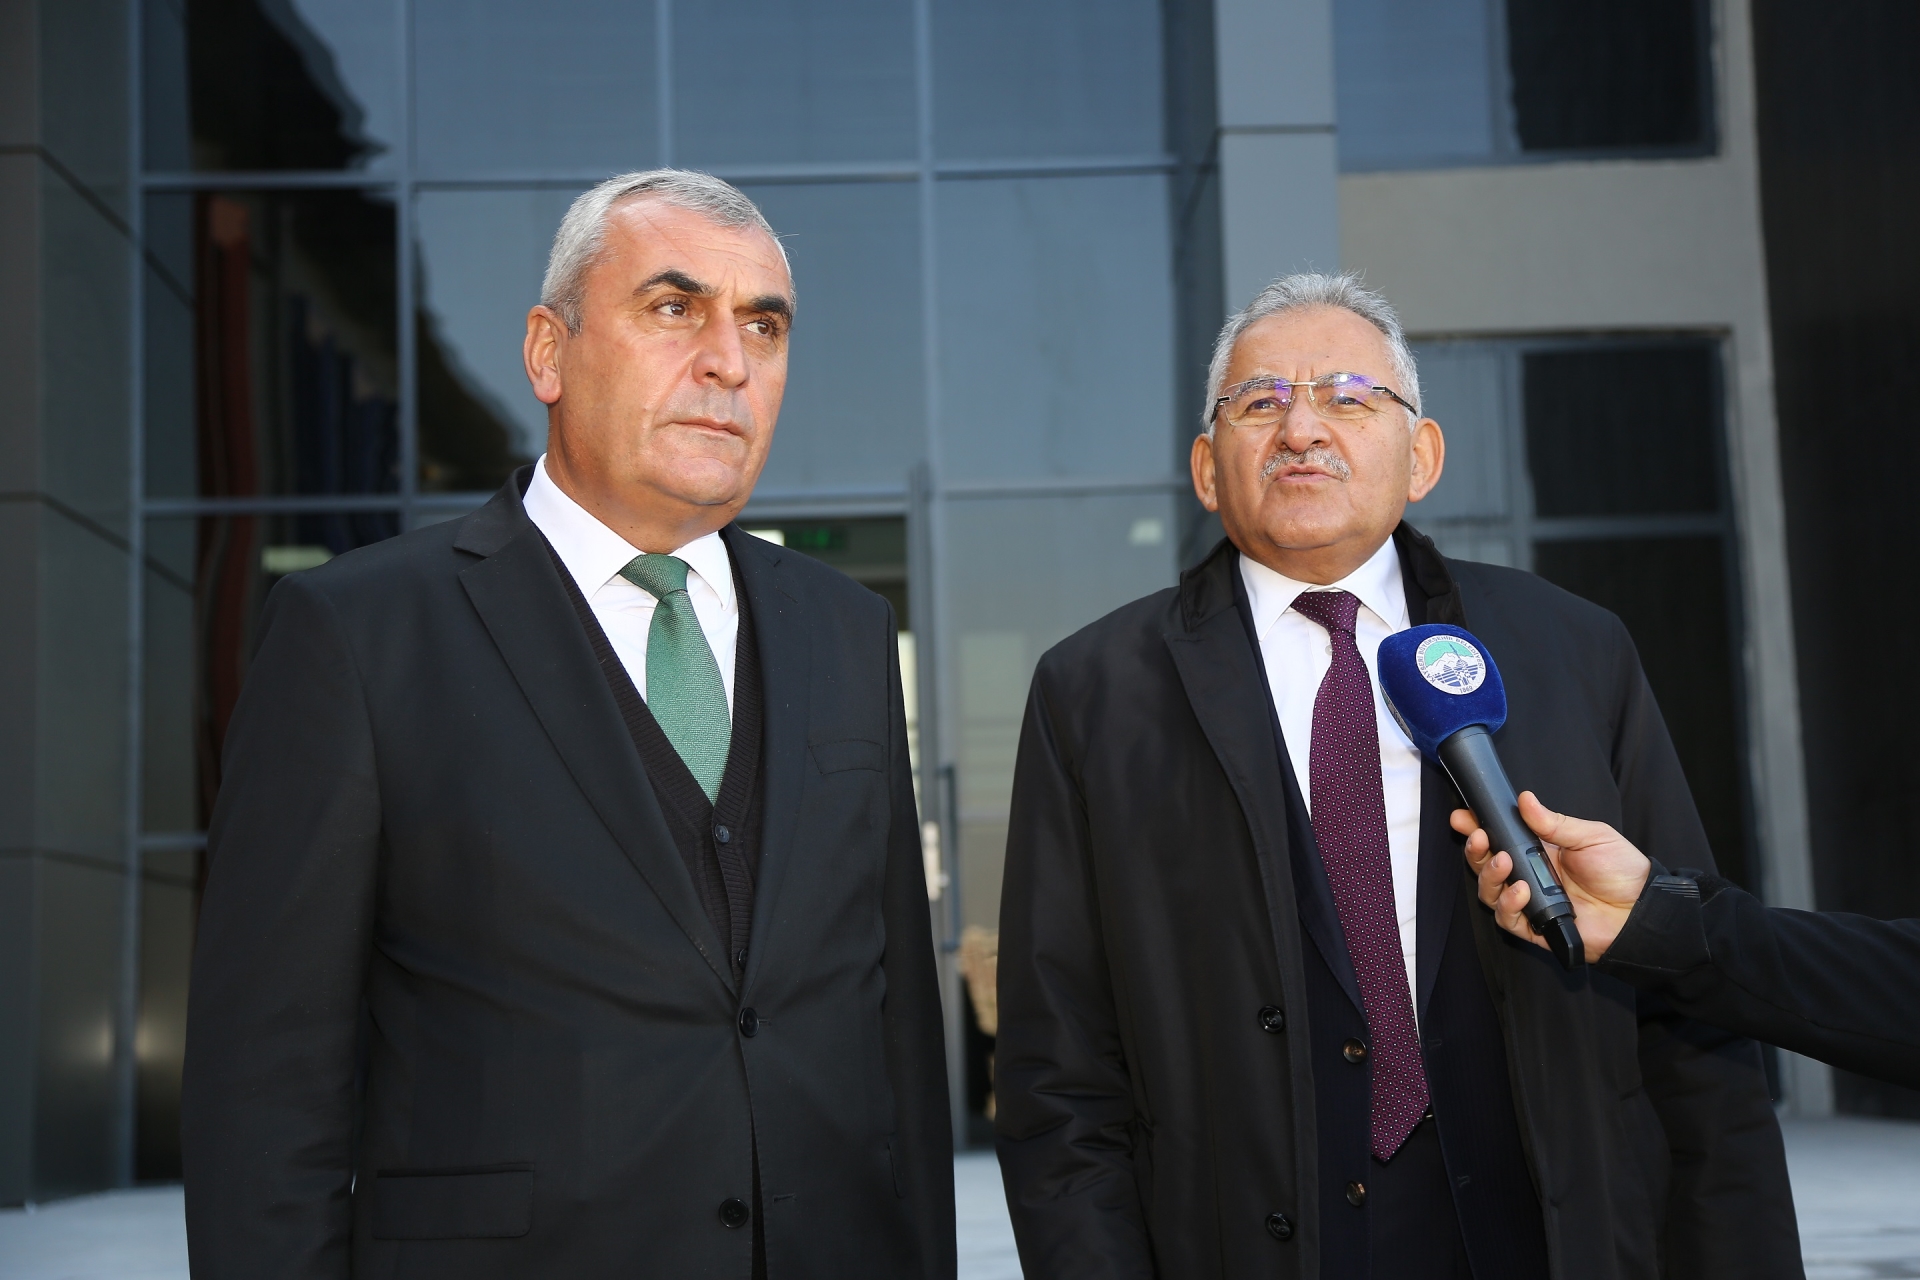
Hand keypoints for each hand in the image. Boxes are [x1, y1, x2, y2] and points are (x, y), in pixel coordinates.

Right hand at [1449, 791, 1652, 962]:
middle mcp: (1528, 875)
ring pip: (1489, 891)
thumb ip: (1555, 823)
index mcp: (1538, 850)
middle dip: (1475, 850)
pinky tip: (1521, 891)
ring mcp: (1529, 902)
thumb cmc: (1622, 871)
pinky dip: (1509, 904)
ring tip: (1502, 862)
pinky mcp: (1535, 927)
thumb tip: (1525, 800)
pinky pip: (1508, 918)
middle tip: (1478, 837)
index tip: (1463, 816)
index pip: (1499, 837)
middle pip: (1485, 864)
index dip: (1478, 827)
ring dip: (1489, 875)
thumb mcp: (1591, 836)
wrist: (1641, 911)